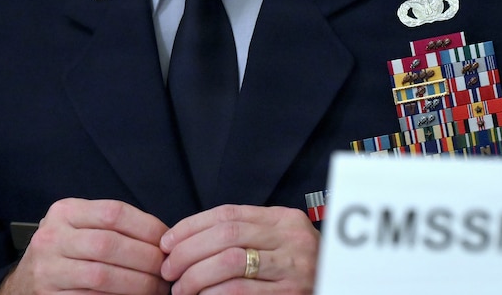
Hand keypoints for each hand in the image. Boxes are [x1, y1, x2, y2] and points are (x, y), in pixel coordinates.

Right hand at [0, 198, 170, 294]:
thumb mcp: (79, 225)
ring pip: (102, 276)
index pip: (113, 213)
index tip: (167, 242)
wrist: (24, 282)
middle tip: (166, 269)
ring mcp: (48, 270)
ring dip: (137, 283)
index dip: (147, 227)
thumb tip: (162, 238)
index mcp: (64, 211)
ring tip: (156, 287)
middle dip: (146, 258)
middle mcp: (52, 237)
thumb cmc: (65, 250)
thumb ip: (111, 225)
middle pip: (110, 244)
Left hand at [160, 205, 318, 293]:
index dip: (190, 226)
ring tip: (180, 288)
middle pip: (225, 235)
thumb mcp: (278, 243)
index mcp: (284, 219)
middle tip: (168, 269)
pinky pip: (240, 292)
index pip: (227, 214)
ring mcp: (293, 268)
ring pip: (230, 262)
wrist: (334, 287)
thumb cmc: (295, 270)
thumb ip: (246, 236)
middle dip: (187, 252)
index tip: (167, 242)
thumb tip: (187, 241)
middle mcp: (291, 239)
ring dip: (195, 276)